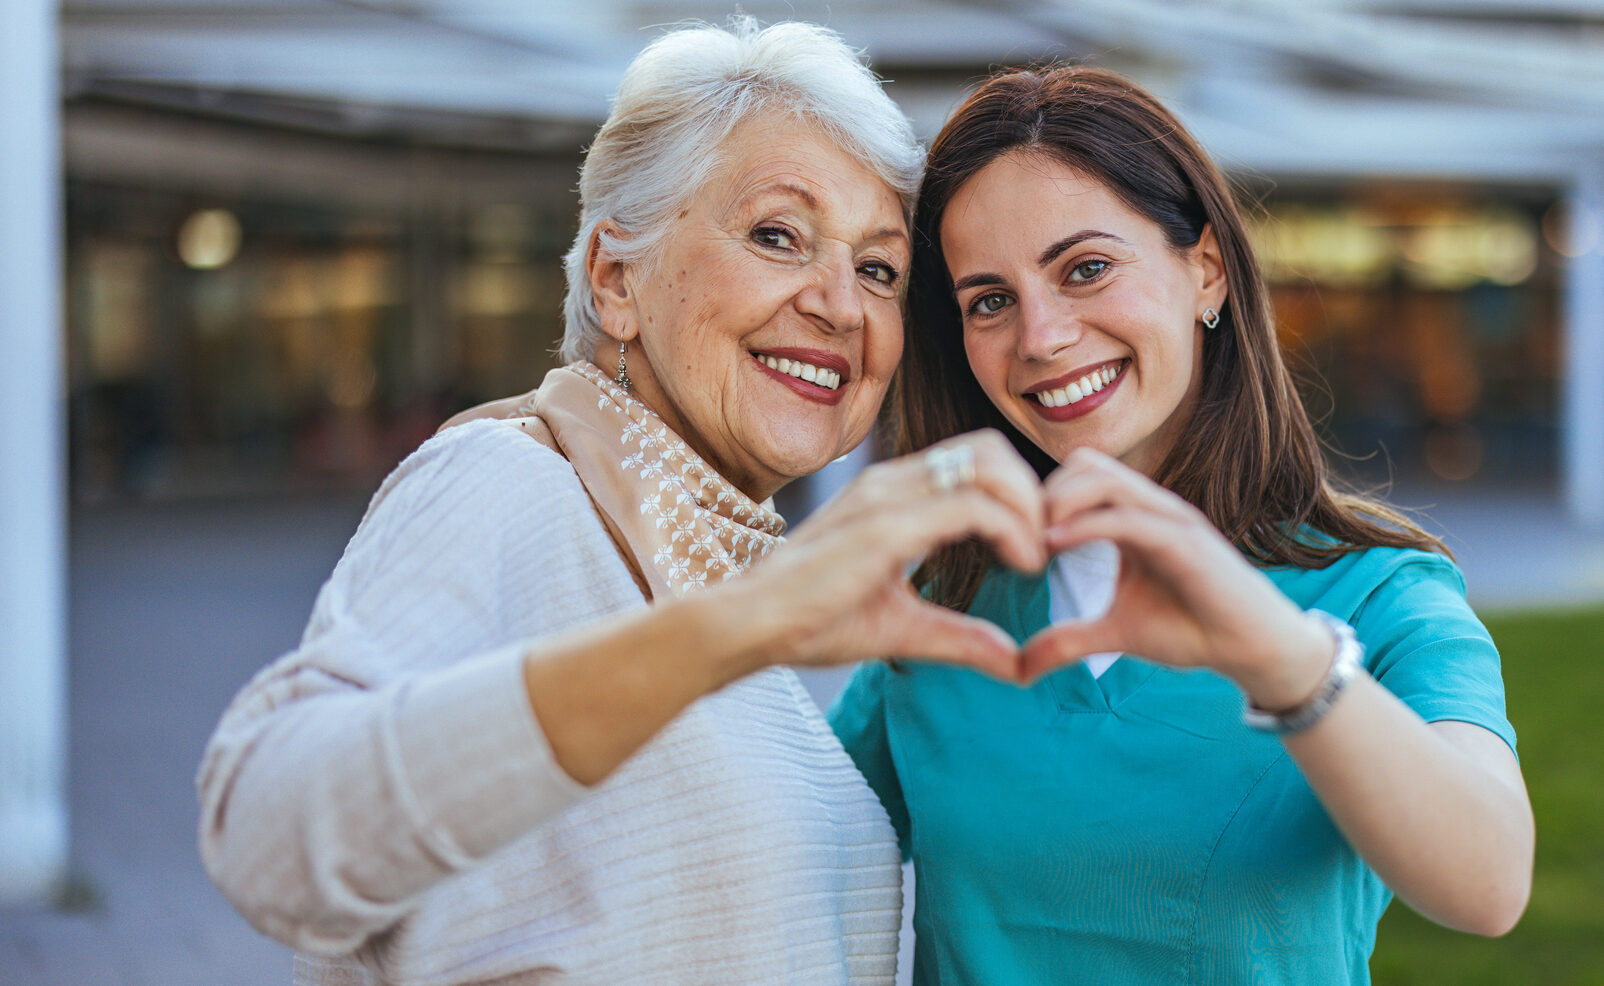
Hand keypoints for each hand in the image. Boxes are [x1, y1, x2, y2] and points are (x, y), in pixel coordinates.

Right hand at [725, 430, 1045, 680]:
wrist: (751, 625)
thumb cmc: (812, 621)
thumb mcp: (903, 627)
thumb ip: (960, 637)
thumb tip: (1016, 663)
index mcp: (893, 494)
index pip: (974, 460)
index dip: (1017, 495)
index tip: (1033, 548)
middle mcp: (892, 482)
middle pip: (989, 448)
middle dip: (1031, 491)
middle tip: (1043, 546)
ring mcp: (888, 497)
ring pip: (987, 465)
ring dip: (1029, 506)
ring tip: (1034, 556)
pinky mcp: (886, 525)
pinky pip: (971, 505)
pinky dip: (1012, 529)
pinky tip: (1021, 565)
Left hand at [1021, 448, 1332, 708]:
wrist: (1251, 648)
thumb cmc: (1190, 630)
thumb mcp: (1115, 634)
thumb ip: (1068, 640)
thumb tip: (1020, 668)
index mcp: (1132, 518)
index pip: (1077, 477)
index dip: (1038, 498)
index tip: (1010, 536)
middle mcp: (1150, 508)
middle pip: (1084, 463)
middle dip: (1041, 492)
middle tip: (1015, 535)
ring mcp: (1169, 519)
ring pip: (1103, 478)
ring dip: (1057, 500)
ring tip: (1031, 540)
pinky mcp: (1185, 541)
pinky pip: (1127, 517)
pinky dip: (1085, 525)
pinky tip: (1053, 546)